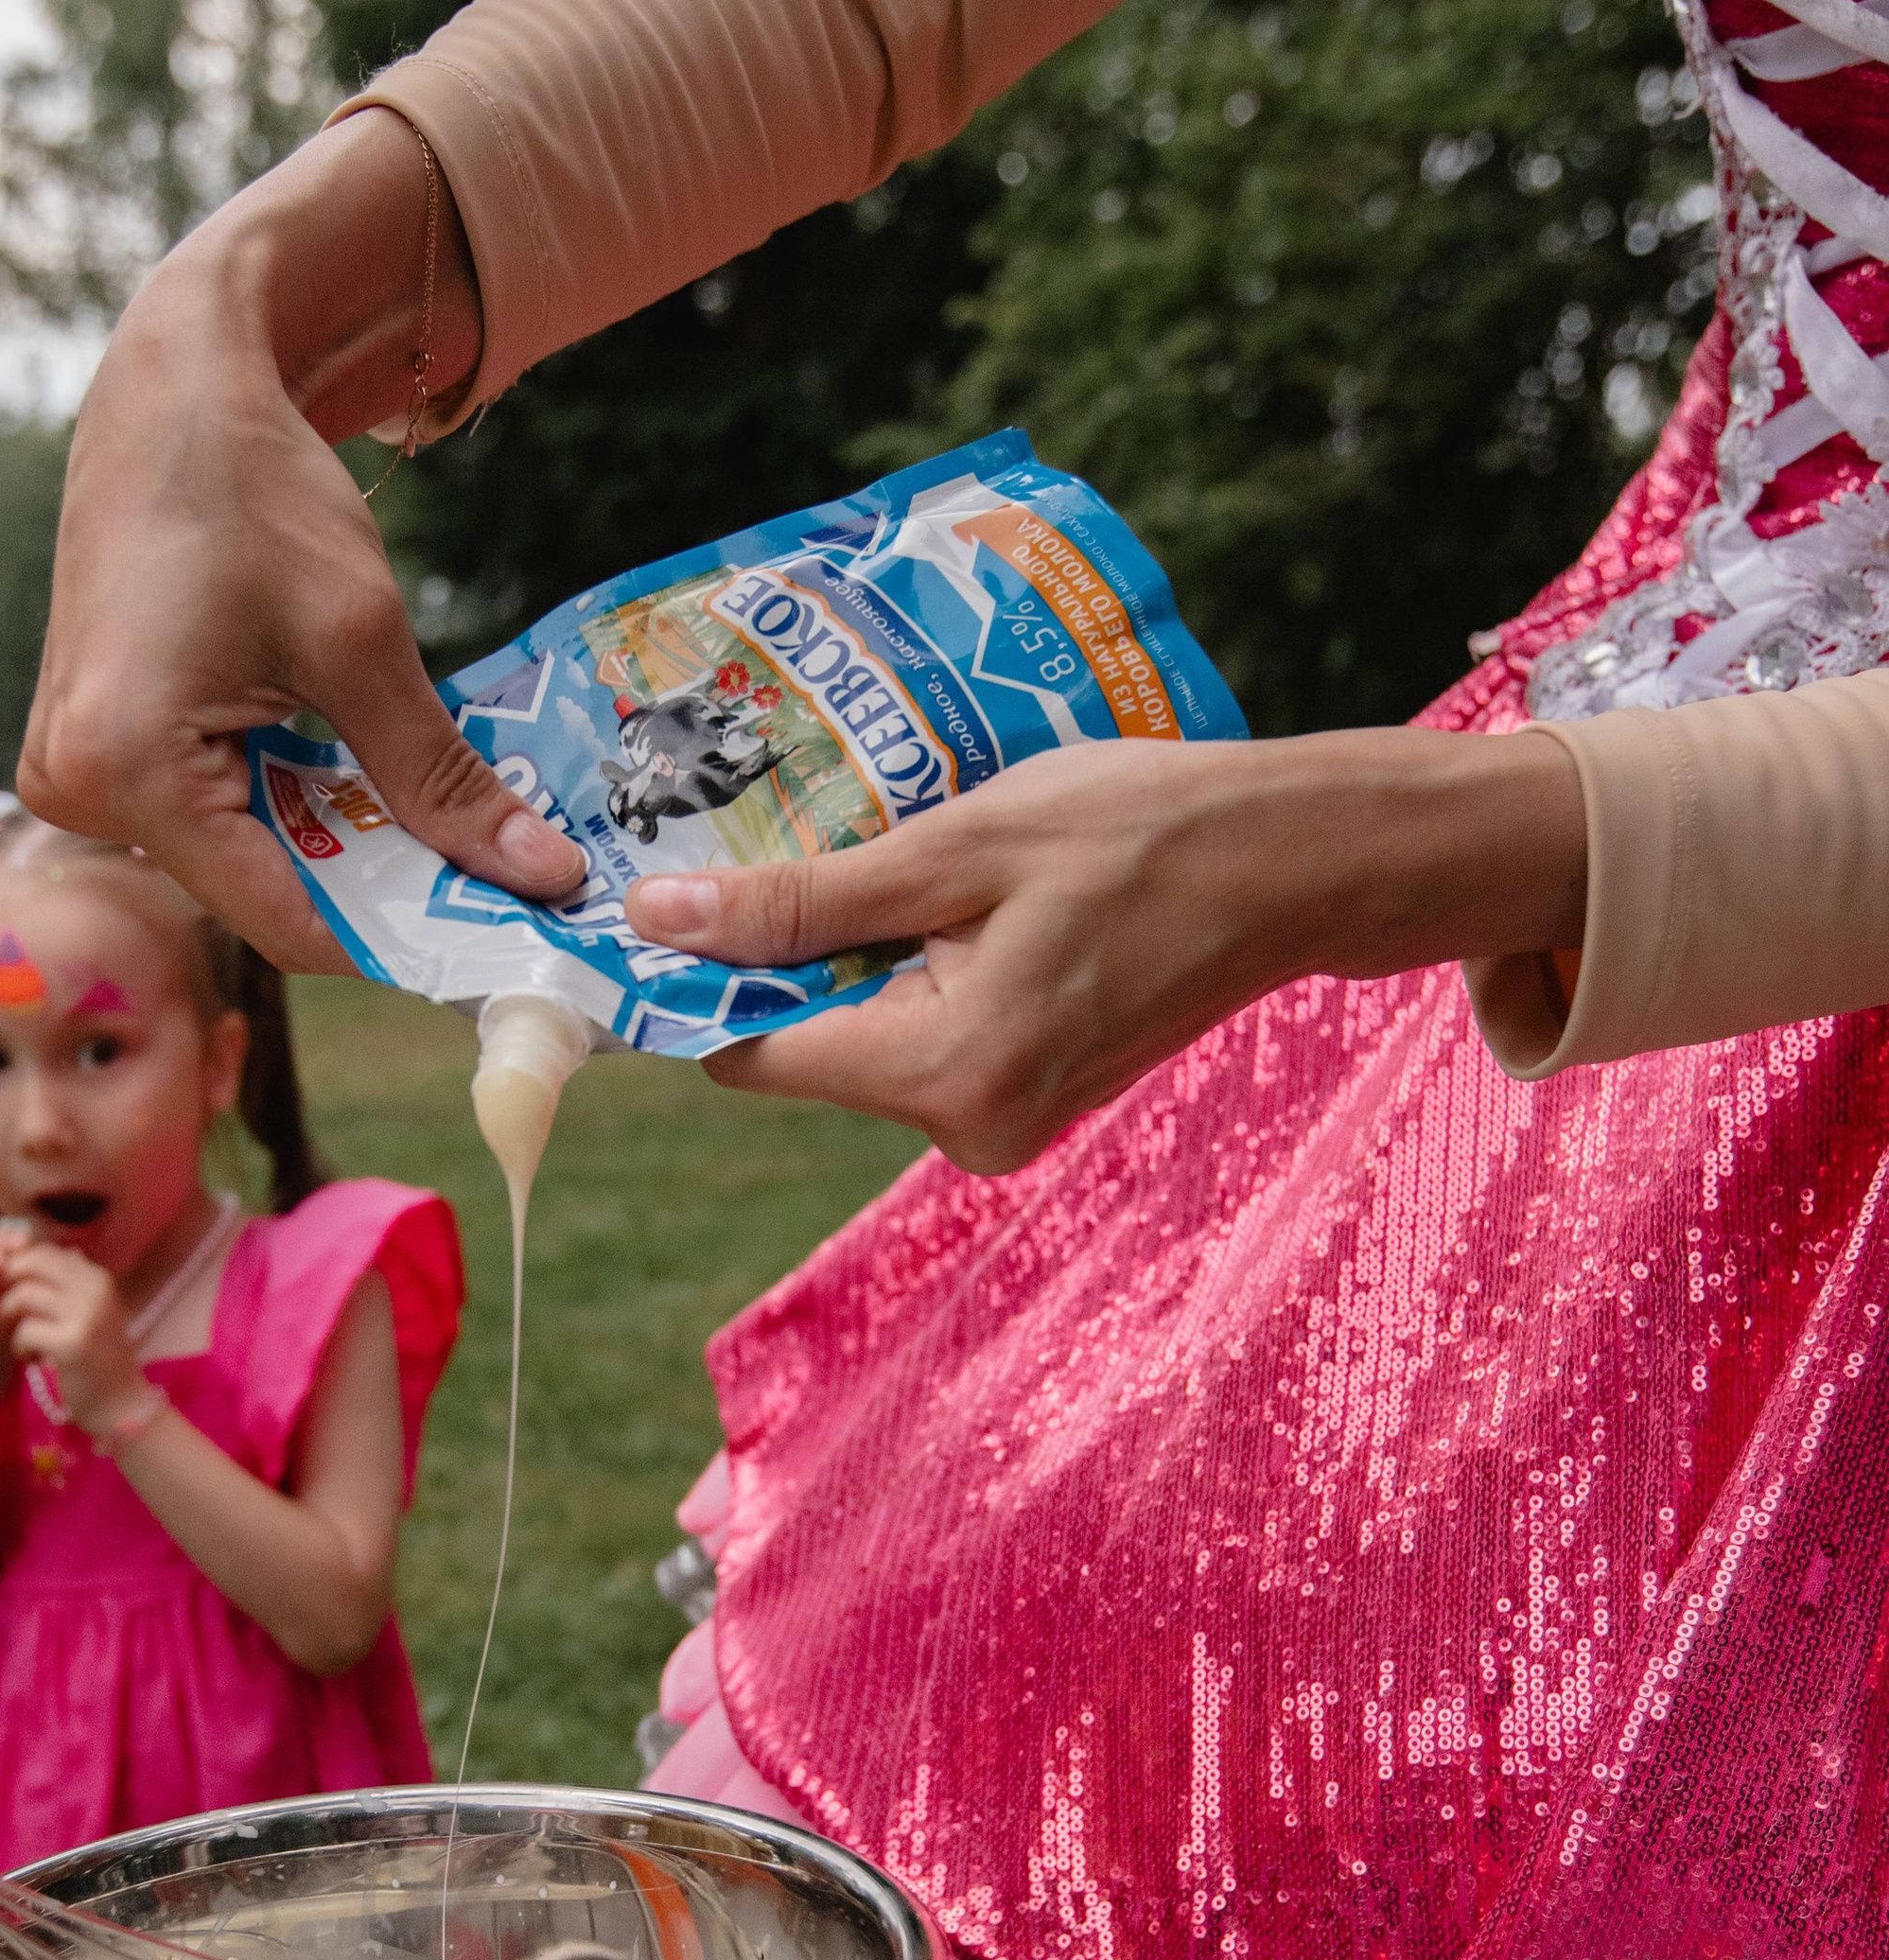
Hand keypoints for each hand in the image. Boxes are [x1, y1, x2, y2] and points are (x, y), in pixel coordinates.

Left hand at [0, 1237, 148, 1432]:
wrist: (123, 1406)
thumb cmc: (98, 1360)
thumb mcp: (86, 1312)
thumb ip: (63, 1283)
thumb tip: (28, 1250)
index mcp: (97, 1278)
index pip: (42, 1252)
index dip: (13, 1266)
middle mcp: (95, 1289)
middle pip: (29, 1264)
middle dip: (2, 1285)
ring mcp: (87, 1315)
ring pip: (22, 1296)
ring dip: (8, 1320)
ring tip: (19, 1342)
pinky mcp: (73, 1343)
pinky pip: (24, 1331)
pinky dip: (19, 1347)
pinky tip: (31, 1361)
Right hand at [18, 112, 585, 962]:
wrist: (173, 389)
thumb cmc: (253, 489)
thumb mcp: (363, 640)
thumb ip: (442, 778)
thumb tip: (539, 876)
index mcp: (126, 766)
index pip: (288, 918)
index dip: (403, 933)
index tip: (502, 931)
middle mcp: (75, 789)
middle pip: (264, 893)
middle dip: (379, 886)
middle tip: (492, 875)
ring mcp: (72, 775)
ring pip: (242, 860)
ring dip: (338, 846)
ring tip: (429, 814)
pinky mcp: (91, 754)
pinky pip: (212, 817)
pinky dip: (292, 808)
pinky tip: (352, 775)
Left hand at [625, 727, 1587, 1173]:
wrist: (1293, 862)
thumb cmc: (1143, 831)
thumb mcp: (960, 846)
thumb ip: (806, 899)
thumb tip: (664, 923)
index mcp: (947, 1074)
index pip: (752, 1053)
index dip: (699, 978)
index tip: (666, 898)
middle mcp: (970, 1128)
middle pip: (805, 1049)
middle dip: (784, 953)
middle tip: (798, 837)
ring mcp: (1004, 1122)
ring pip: (863, 1037)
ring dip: (853, 951)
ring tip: (903, 852)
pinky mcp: (1028, 1097)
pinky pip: (923, 1034)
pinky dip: (911, 967)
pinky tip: (952, 892)